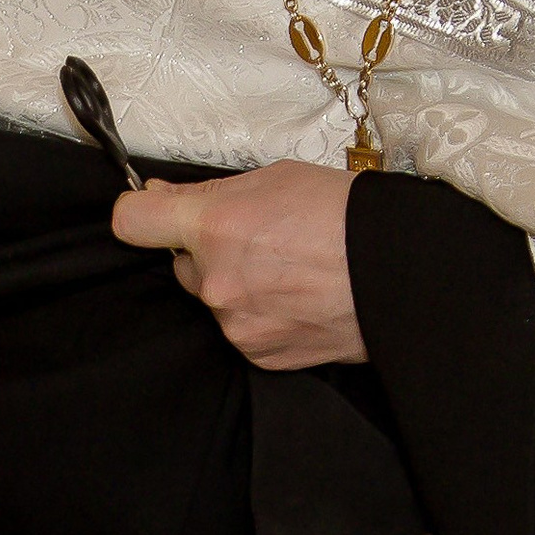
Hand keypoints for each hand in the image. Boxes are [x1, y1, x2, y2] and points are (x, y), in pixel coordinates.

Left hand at [110, 161, 363, 369]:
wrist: (401, 274)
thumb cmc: (346, 216)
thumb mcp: (275, 178)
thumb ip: (208, 192)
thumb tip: (160, 197)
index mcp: (215, 226)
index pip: (132, 222)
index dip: (141, 213)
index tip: (153, 212)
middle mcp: (216, 282)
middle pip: (183, 266)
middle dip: (209, 254)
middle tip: (261, 241)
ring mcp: (236, 325)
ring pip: (215, 301)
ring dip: (238, 287)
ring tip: (290, 271)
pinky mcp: (259, 355)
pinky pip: (242, 330)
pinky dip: (261, 316)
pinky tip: (297, 299)